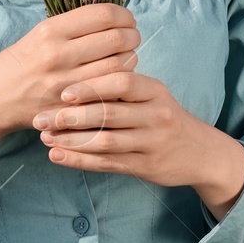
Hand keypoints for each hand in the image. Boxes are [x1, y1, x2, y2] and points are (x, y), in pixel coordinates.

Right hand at [0, 3, 139, 184]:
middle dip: (132, 36)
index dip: (124, 14)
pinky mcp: (70, 107)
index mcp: (51, 31)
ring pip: (119, 67)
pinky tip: (119, 79)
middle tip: (132, 37)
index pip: (104, 14)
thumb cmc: (18, 64)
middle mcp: (58, 55)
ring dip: (131, 59)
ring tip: (127, 56)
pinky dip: (121, 84)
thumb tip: (112, 16)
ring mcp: (65, 84)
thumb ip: (72, 26)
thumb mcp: (37, 35)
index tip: (127, 18)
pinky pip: (109, 93)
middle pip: (117, 39)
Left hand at [32, 72, 243, 218]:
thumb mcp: (154, 96)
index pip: (123, 82)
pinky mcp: (145, 166)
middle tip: (42, 117)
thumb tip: (77, 76)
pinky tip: (57, 156)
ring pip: (105, 141)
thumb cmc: (166, 118)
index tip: (64, 91)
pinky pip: (107, 164)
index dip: (92, 86)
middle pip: (109, 113)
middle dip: (71, 116)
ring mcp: (151, 143)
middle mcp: (156, 116)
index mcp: (156, 91)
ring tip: (45, 137)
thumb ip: (124, 88)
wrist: (201, 152)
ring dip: (71, 140)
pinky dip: (79, 160)